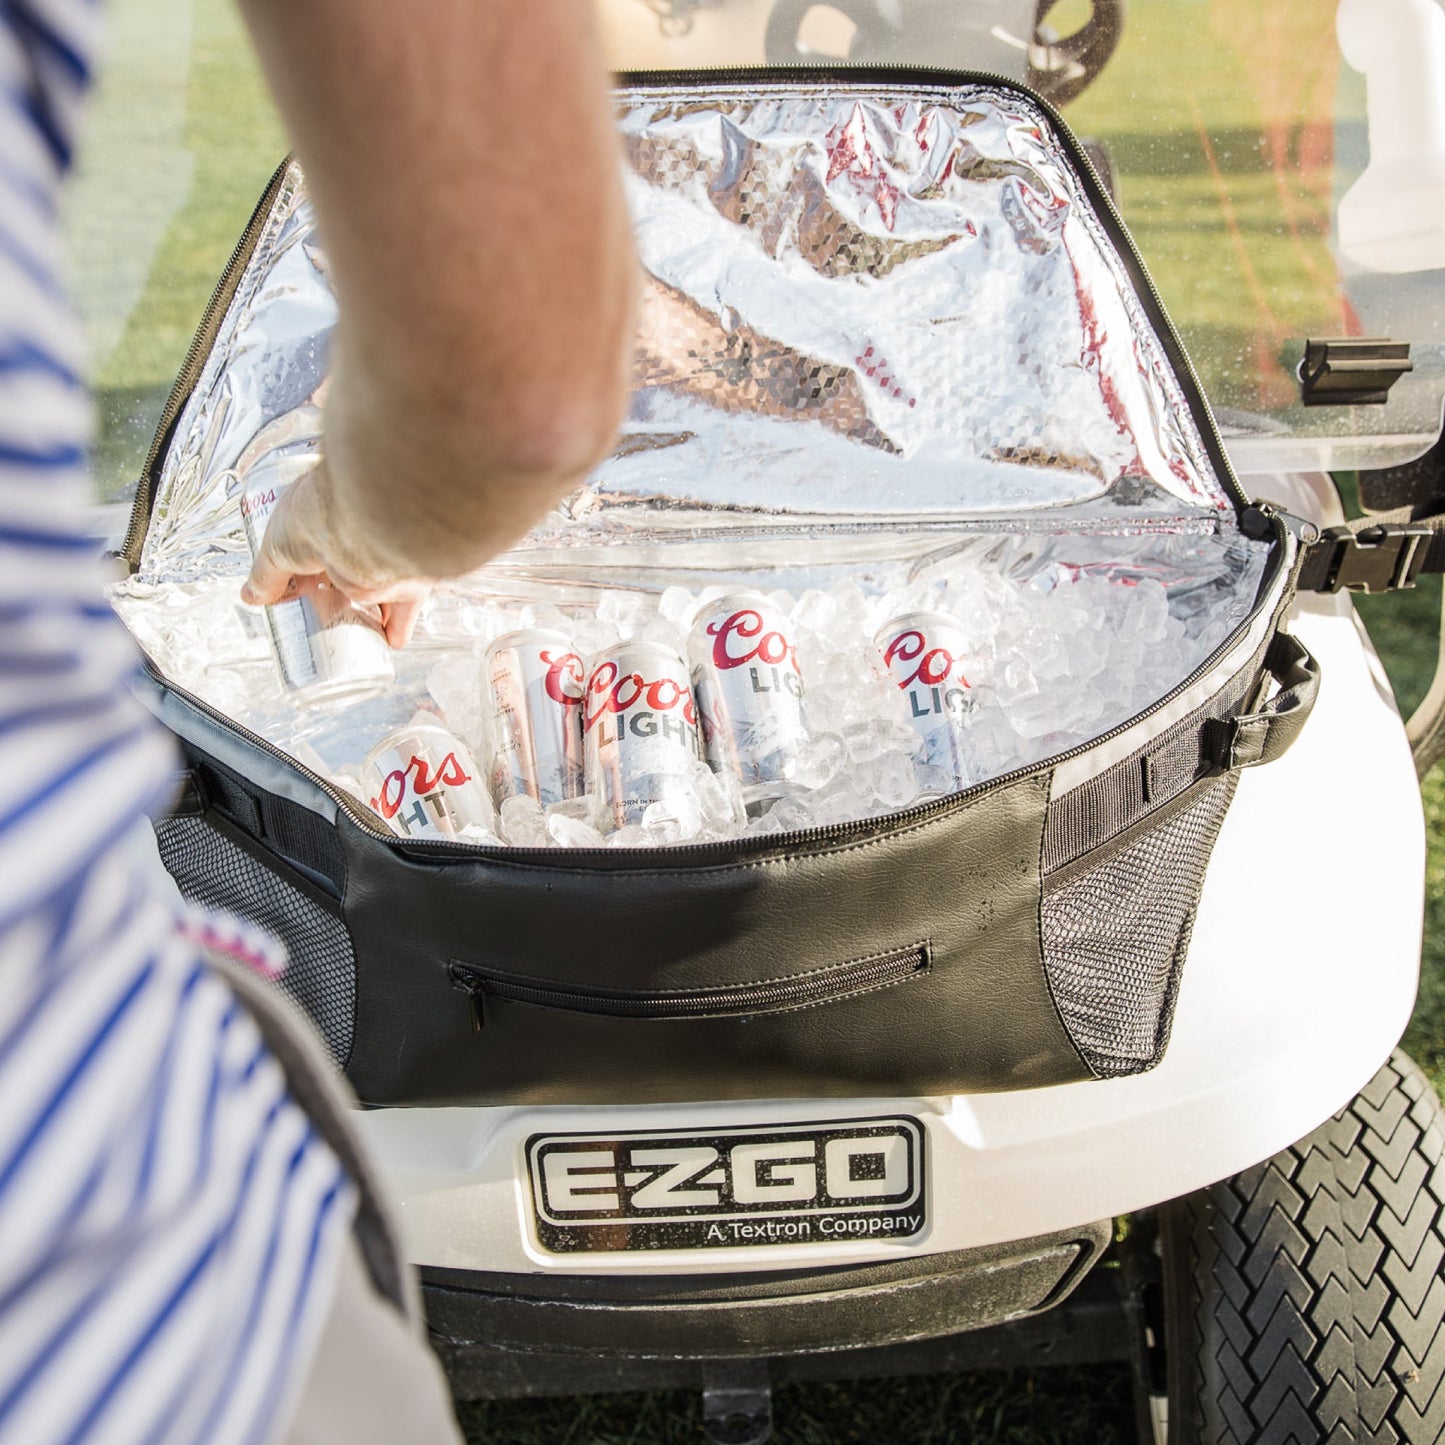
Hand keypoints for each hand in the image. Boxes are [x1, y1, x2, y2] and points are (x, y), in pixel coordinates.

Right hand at [240, 454, 430, 648]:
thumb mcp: (277, 548)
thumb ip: (266, 575)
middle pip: (349, 570)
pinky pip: (406, 611)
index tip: (298, 588)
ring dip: (368, 611)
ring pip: (380, 591)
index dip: (308, 566)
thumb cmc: (318, 518)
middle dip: (338, 591)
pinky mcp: (407, 583)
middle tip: (324, 613)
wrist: (367, 527)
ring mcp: (386, 560)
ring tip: (351, 629)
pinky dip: (398, 628)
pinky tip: (389, 642)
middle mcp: (363, 536)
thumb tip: (251, 596)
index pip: (318, 545)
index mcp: (331, 517)